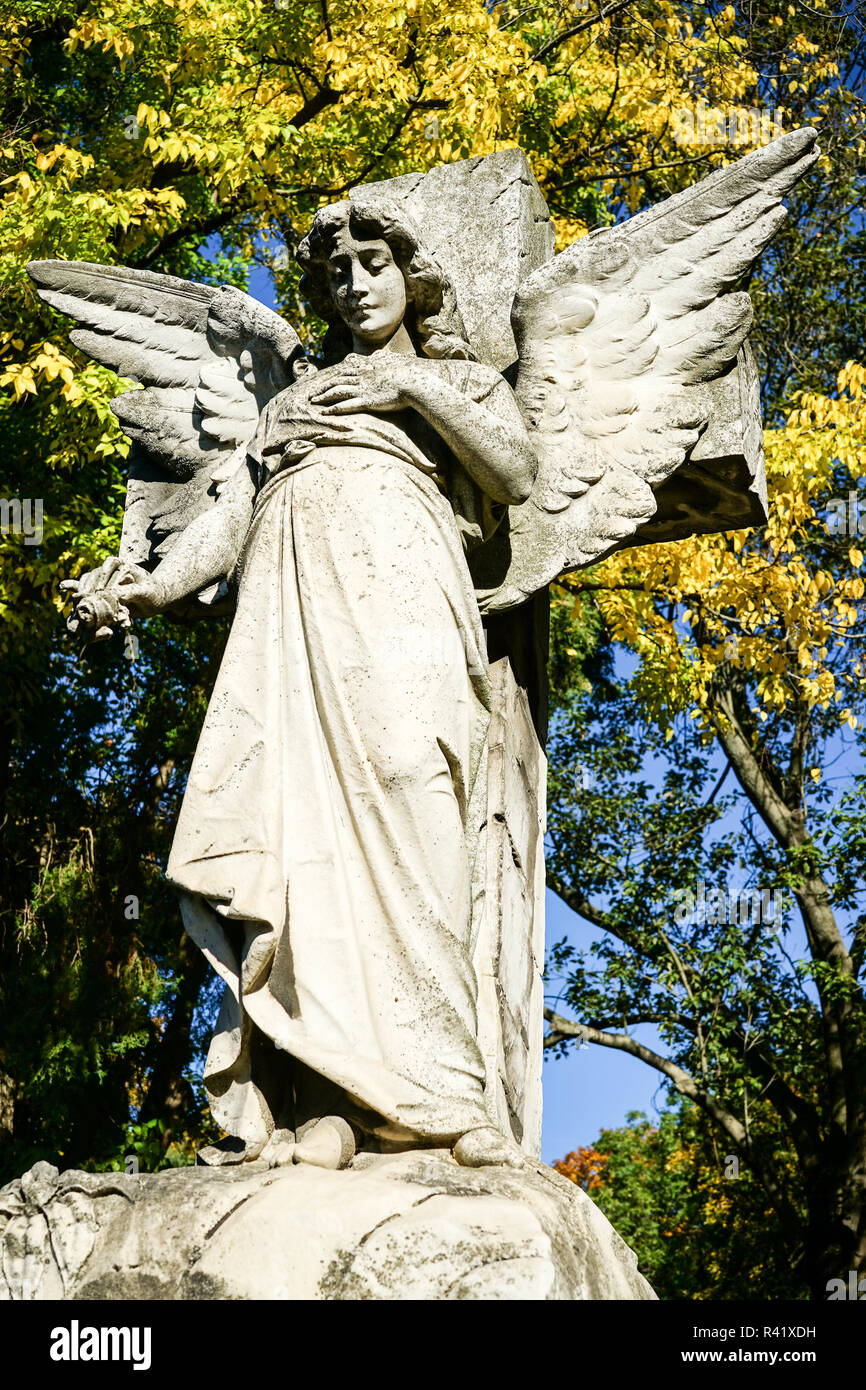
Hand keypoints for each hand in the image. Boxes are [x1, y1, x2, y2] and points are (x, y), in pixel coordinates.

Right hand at [61, 558, 167, 638]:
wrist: (155, 600)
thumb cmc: (153, 593)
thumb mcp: (145, 593)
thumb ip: (130, 592)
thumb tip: (111, 594)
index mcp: (122, 564)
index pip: (108, 566)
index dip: (102, 578)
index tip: (100, 591)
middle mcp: (110, 570)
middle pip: (94, 575)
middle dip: (89, 588)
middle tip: (84, 600)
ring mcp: (103, 580)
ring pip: (88, 584)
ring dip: (83, 594)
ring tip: (77, 603)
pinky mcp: (100, 591)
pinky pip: (86, 589)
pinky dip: (75, 587)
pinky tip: (63, 586)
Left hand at [307, 352, 430, 414]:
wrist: (412, 381)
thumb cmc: (407, 376)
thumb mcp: (393, 366)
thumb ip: (384, 364)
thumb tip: (381, 358)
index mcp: (368, 371)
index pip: (345, 373)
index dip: (332, 377)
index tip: (323, 382)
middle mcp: (362, 379)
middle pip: (336, 381)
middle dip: (322, 387)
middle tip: (311, 392)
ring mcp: (363, 389)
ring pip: (337, 392)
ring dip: (323, 397)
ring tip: (313, 402)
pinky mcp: (367, 401)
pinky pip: (346, 405)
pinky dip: (334, 409)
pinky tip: (326, 413)